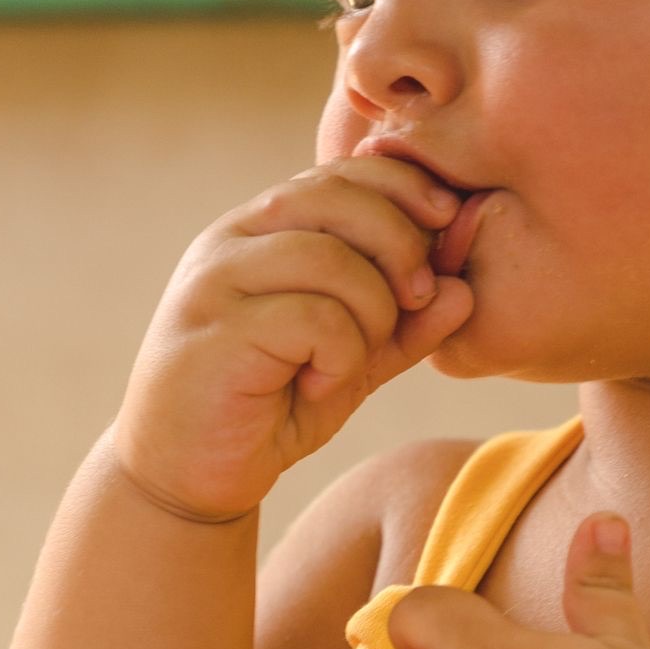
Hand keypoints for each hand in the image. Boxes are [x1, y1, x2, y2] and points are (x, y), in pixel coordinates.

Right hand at [113, 154, 474, 522]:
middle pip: (341, 198)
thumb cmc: (270, 408)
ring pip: (333, 260)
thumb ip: (406, 326)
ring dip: (371, 315)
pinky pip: (314, 319)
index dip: (406, 187)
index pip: (344, 172)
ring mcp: (216, 281)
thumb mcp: (353, 361)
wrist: (186, 476)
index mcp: (263, 228)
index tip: (446, 224)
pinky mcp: (215, 331)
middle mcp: (232, 239)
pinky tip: (316, 387)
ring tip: (350, 361)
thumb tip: (463, 289)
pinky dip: (339, 358)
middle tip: (415, 301)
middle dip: (402, 246)